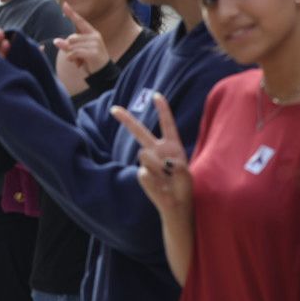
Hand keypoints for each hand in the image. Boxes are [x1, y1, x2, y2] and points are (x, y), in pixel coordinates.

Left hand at [55, 3, 110, 80]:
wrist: (103, 74)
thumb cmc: (90, 61)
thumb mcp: (78, 52)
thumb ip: (68, 46)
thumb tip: (55, 41)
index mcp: (92, 33)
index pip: (80, 21)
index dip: (72, 13)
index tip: (64, 4)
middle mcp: (94, 36)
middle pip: (71, 38)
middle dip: (70, 49)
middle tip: (78, 58)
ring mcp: (95, 44)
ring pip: (71, 46)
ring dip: (71, 55)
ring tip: (79, 61)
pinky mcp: (93, 52)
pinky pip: (74, 52)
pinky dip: (72, 58)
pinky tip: (77, 64)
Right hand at [111, 93, 191, 214]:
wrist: (176, 205)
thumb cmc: (183, 188)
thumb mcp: (186, 174)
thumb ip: (174, 164)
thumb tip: (156, 161)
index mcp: (173, 146)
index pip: (167, 124)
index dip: (162, 110)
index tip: (156, 95)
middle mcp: (159, 151)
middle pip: (141, 132)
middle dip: (127, 120)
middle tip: (114, 109)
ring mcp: (149, 162)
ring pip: (146, 155)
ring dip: (158, 167)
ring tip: (166, 179)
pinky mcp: (142, 175)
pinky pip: (145, 172)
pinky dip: (153, 180)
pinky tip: (159, 185)